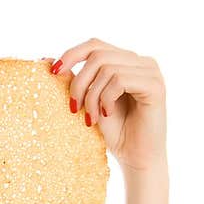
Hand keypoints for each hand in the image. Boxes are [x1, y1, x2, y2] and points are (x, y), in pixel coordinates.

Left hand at [46, 38, 167, 171]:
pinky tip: (107, 115)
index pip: (95, 45)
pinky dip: (106, 99)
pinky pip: (120, 80)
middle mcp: (141, 62)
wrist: (136, 158)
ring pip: (107, 68)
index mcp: (126, 62)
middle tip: (73, 108)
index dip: (71, 54)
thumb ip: (76, 79)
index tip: (53, 72)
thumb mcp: (89, 101)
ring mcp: (151, 72)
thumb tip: (47, 59)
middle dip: (79, 82)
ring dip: (92, 96)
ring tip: (92, 118)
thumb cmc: (114, 132)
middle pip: (98, 55)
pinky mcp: (155, 86)